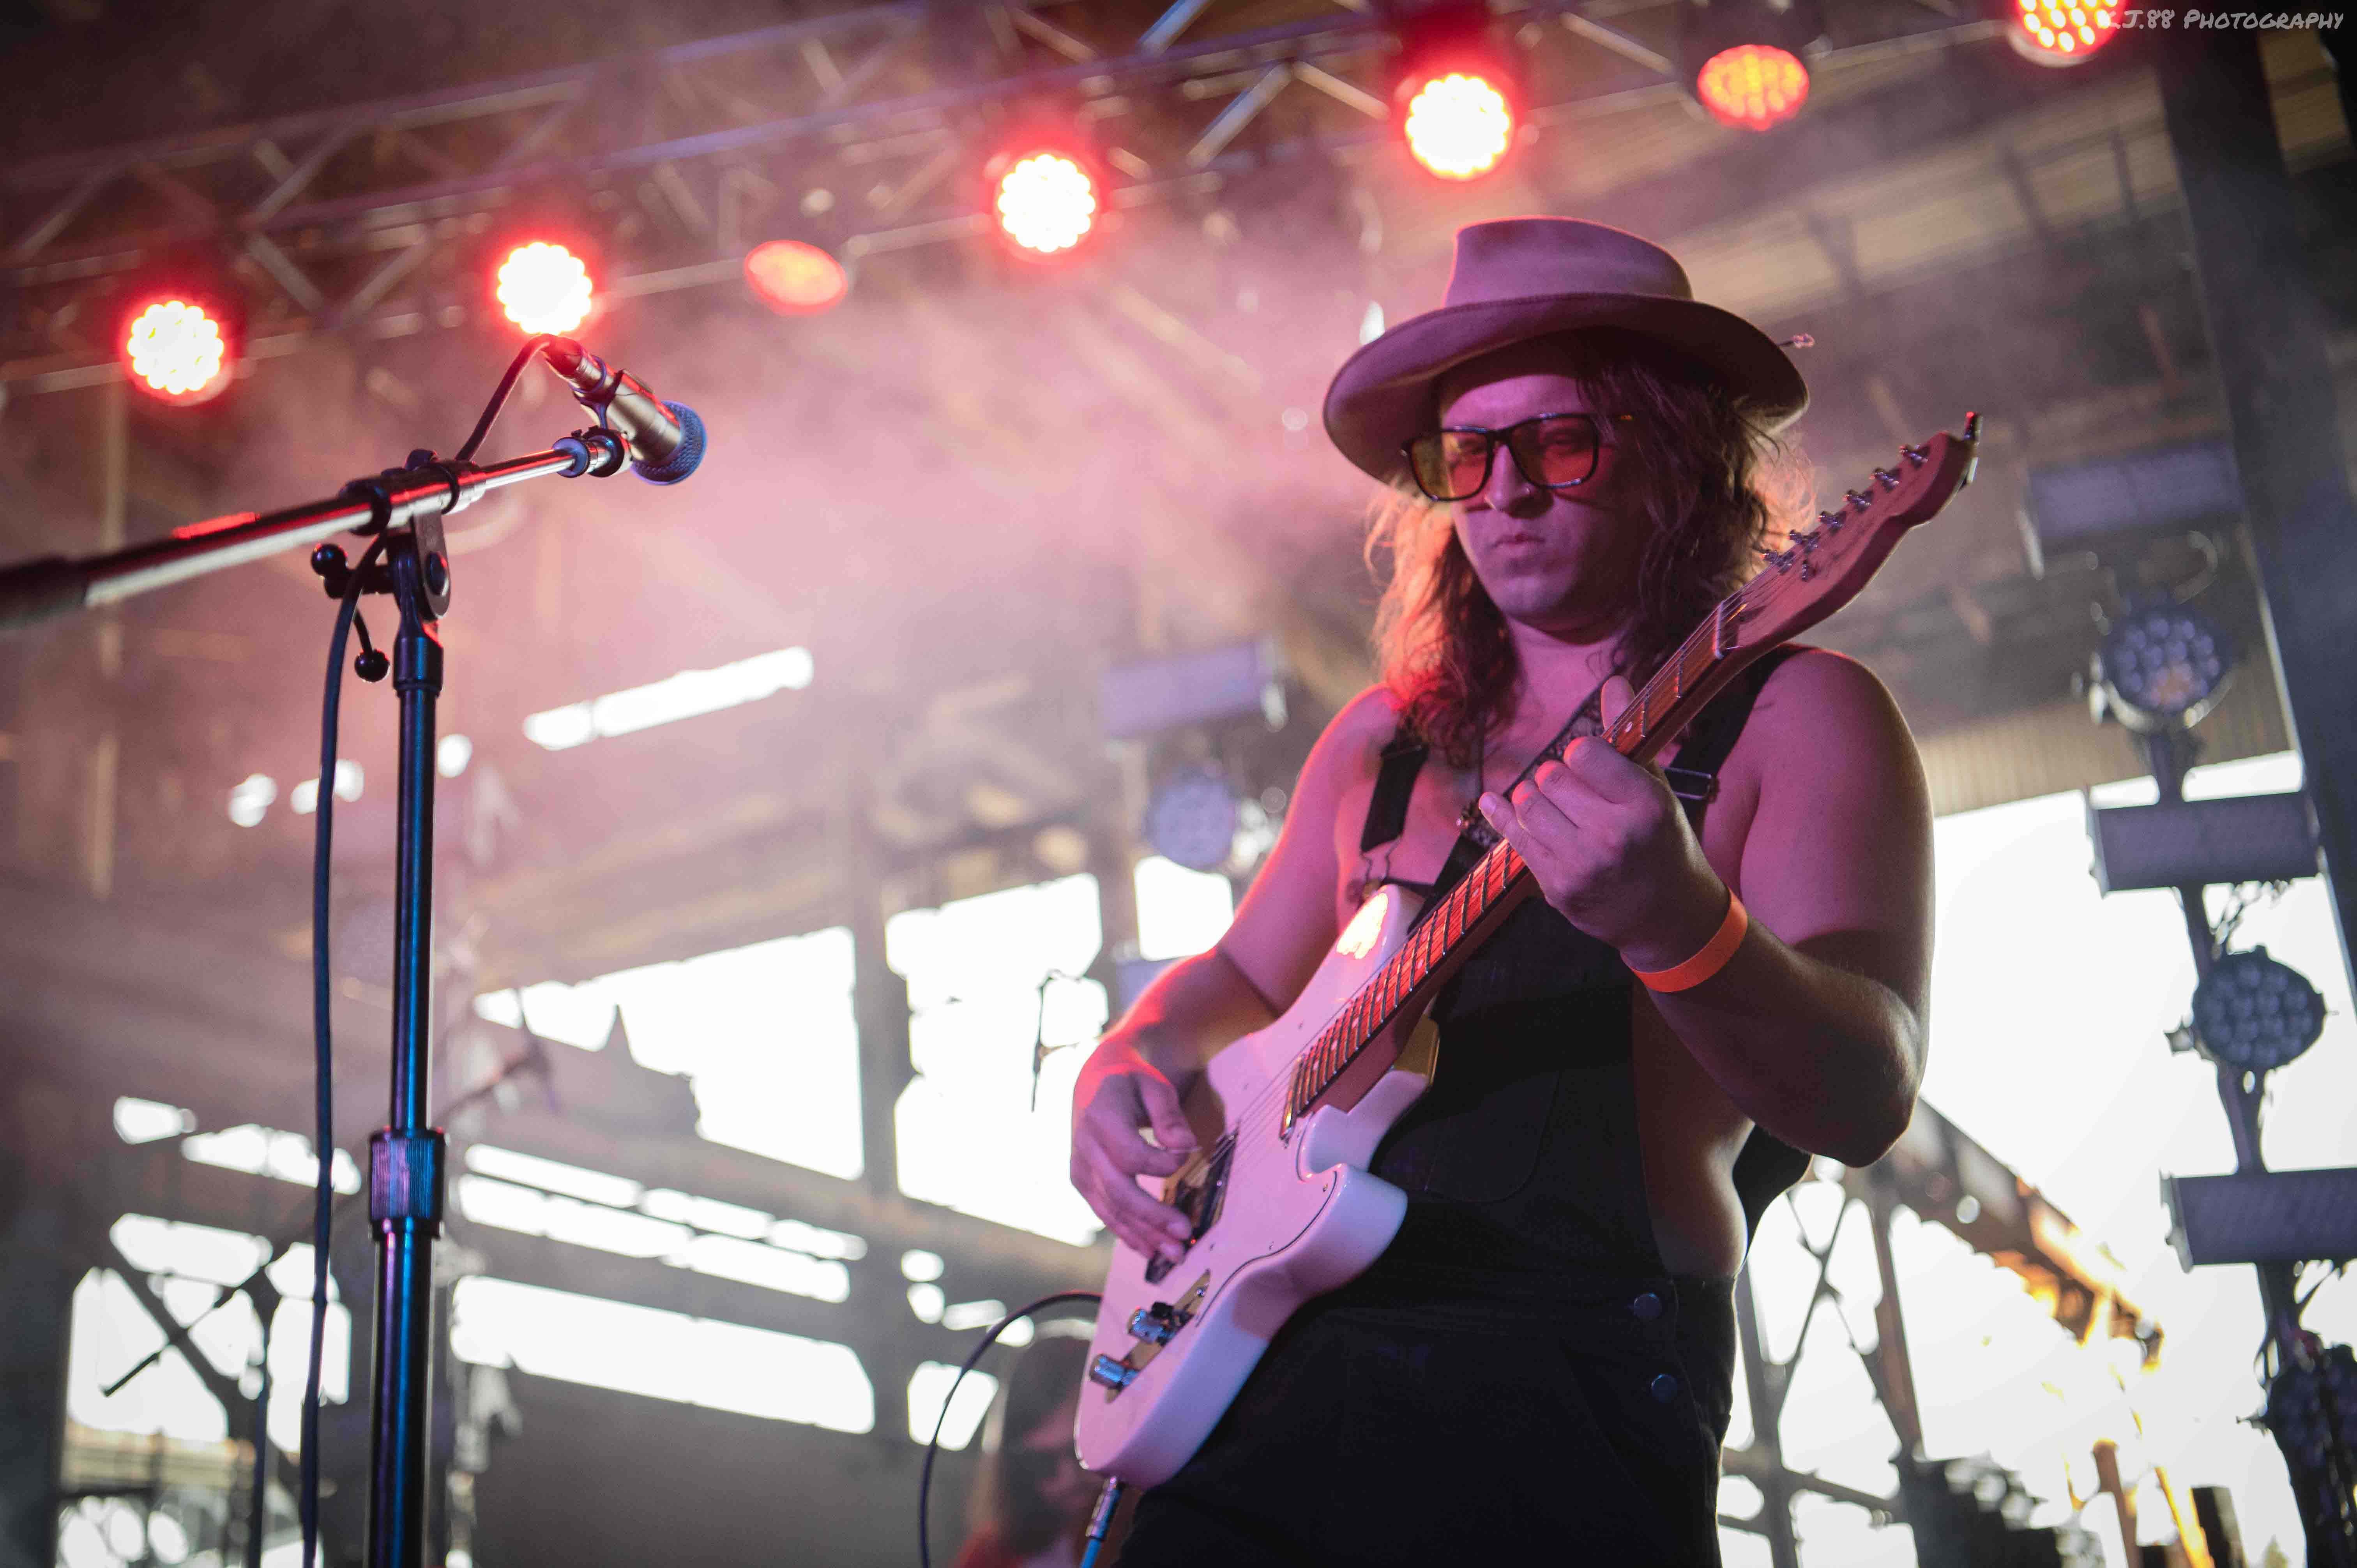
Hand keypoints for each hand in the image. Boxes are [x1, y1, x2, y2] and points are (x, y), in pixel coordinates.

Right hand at [1070, 1038, 1199, 1263]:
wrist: (1094, 1083)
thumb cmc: (1132, 1083)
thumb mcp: (1154, 1085)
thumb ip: (1169, 1115)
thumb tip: (1184, 1148)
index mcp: (1100, 1117)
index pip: (1130, 1154)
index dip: (1161, 1163)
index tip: (1188, 1155)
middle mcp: (1084, 1147)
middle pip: (1119, 1191)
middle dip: (1153, 1217)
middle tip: (1185, 1234)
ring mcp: (1080, 1169)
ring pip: (1111, 1210)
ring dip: (1144, 1234)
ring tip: (1175, 1254)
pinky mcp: (1082, 1183)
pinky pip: (1104, 1213)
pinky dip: (1128, 1233)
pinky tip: (1149, 1250)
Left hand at [1475, 675, 1727, 968]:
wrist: (1667, 916)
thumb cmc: (1662, 840)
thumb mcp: (1657, 788)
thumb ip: (1629, 736)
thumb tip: (1613, 681)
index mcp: (1646, 806)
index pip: (1584, 753)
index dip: (1580, 753)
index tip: (1587, 761)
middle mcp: (1615, 837)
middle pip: (1551, 777)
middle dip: (1555, 776)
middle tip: (1572, 789)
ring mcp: (1583, 866)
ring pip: (1529, 805)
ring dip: (1533, 797)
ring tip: (1552, 804)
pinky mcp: (1558, 888)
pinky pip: (1515, 839)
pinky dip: (1503, 815)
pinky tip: (1493, 802)